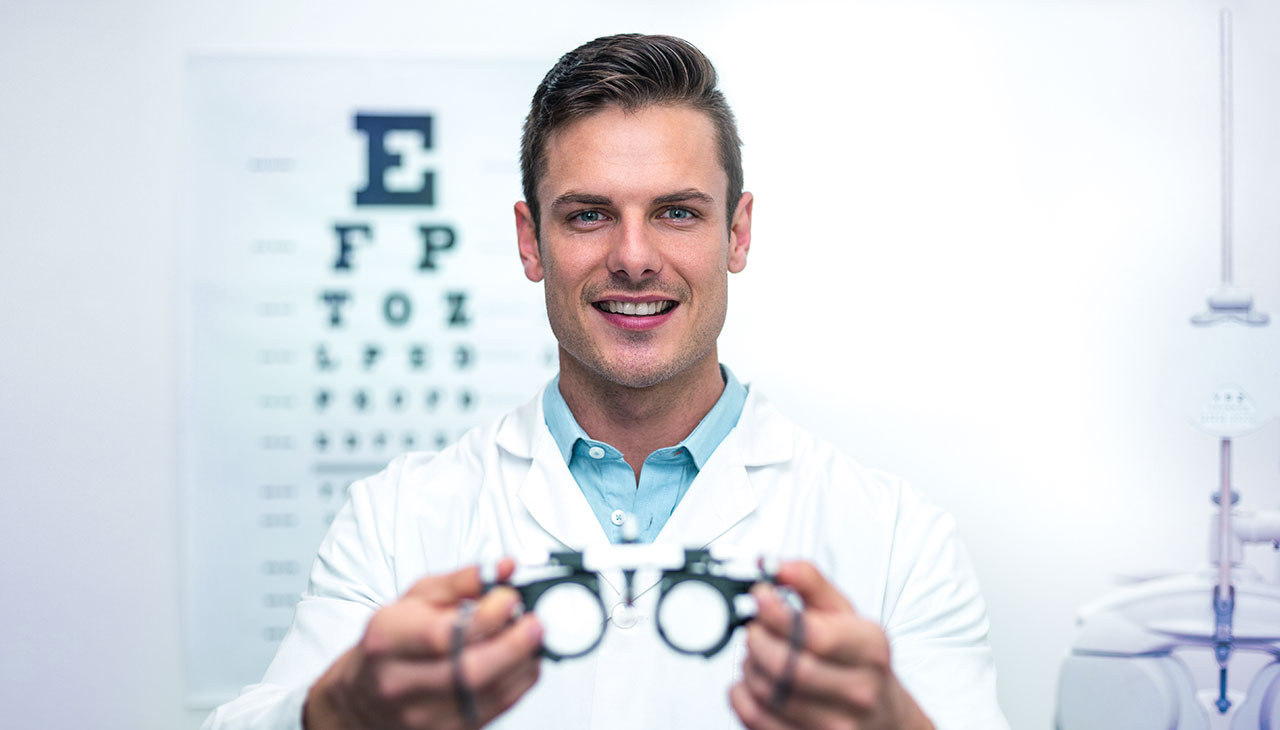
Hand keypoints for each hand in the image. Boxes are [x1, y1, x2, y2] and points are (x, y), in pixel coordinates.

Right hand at [304, 559, 542, 729]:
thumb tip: (504, 568)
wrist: (363, 697)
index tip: (511, 598)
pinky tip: (523, 662)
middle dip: (514, 645)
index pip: (443, 635)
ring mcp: (422, 715)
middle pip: (470, 671)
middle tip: (535, 623)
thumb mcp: (414, 598)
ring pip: (488, 694)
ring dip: (522, 663)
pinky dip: (518, 684)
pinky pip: (494, 710)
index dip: (487, 616)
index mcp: (388, 639)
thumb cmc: (390, 642)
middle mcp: (400, 682)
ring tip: (532, 639)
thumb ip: (461, 580)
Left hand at [730, 561, 933, 729]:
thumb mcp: (846, 613)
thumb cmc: (861, 661)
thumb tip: (777, 566)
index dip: (775, 613)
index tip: (759, 597)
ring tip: (757, 653)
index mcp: (869, 649)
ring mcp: (836, 725)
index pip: (813, 635)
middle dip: (756, 640)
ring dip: (748, 666)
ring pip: (768, 694)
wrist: (883, 714)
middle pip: (785, 667)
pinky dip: (741, 696)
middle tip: (754, 628)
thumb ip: (810, 583)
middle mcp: (858, 691)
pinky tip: (750, 682)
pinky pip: (757, 721)